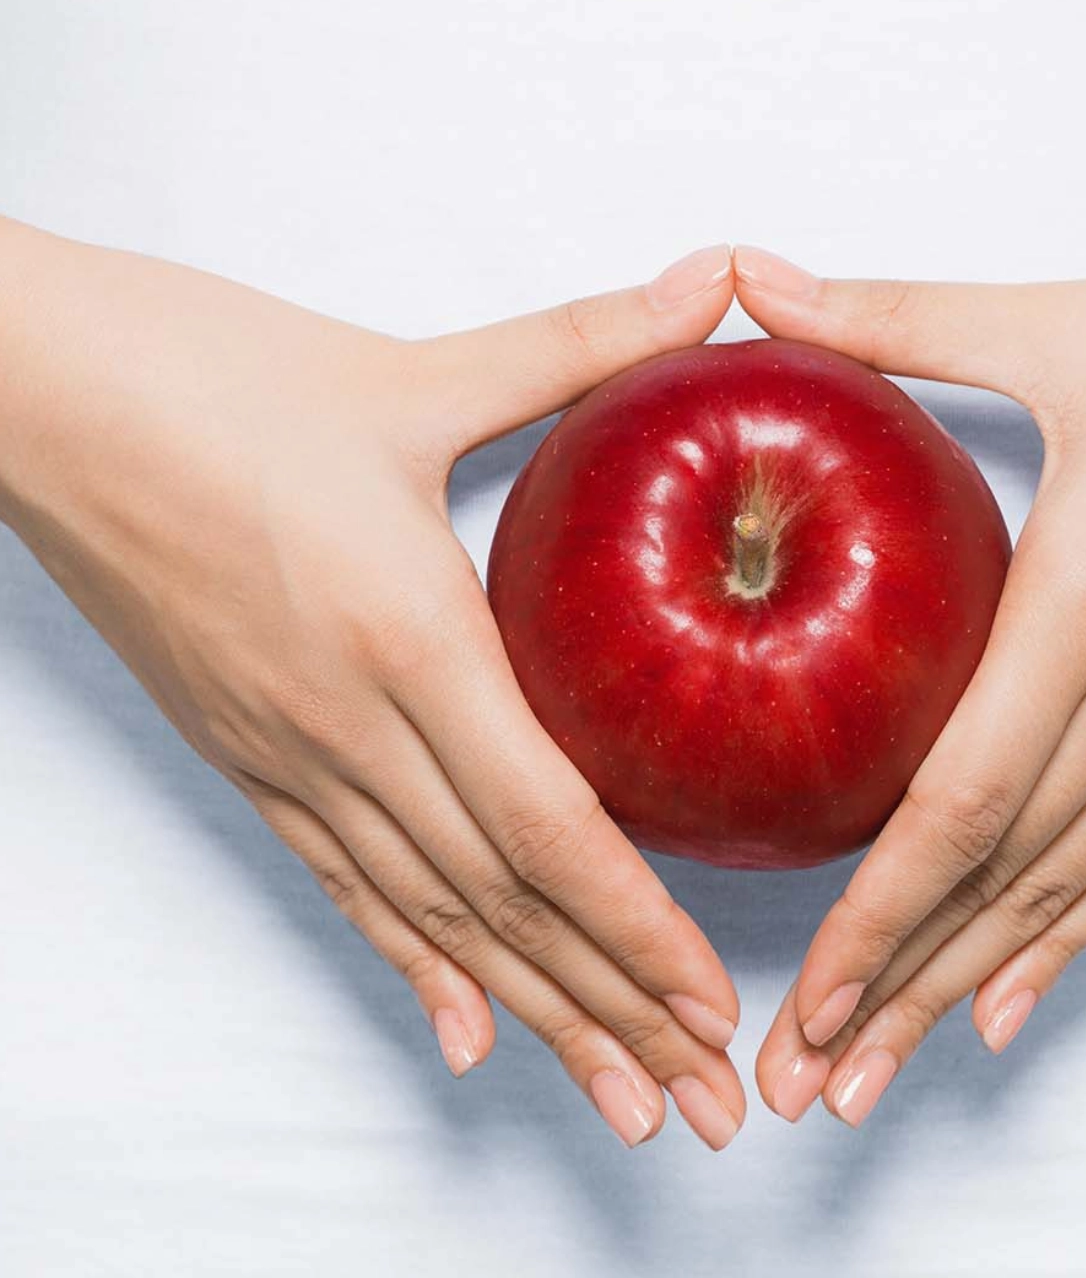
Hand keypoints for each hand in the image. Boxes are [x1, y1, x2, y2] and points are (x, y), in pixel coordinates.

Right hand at [0, 220, 745, 1149]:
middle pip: (500, 905)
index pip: (545, 826)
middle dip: (610, 1013)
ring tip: (617, 1099)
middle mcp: (345, 723)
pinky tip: (459, 1028)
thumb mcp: (417, 368)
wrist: (39, 392)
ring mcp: (286, 752)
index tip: (708, 1008)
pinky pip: (341, 883)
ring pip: (429, 917)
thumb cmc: (210, 377)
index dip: (634, 930)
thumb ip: (584, 340)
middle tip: (703, 1107)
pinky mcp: (244, 751)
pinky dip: (412, 962)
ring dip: (532, 1016)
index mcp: (405, 634)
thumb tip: (714, 283)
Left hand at [733, 217, 1085, 1125]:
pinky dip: (1079, 935)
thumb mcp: (1069, 326)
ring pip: (1074, 892)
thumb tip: (756, 281)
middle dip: (898, 991)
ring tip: (892, 1071)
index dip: (876, 917)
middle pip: (1004, 881)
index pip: (961, 806)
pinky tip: (1024, 996)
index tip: (802, 1002)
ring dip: (973, 988)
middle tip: (811, 1086)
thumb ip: (898, 317)